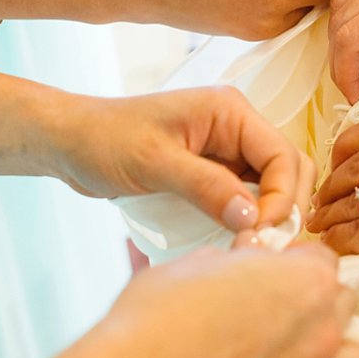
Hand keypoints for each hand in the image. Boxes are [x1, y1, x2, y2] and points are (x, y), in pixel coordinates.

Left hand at [45, 87, 312, 232]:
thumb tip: (253, 218)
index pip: (282, 155)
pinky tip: (237, 238)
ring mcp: (228, 149)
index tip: (260, 232)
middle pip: (289, 169)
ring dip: (270, 215)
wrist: (69, 142)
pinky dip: (250, 217)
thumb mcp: (154, 163)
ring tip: (251, 246)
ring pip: (273, 185)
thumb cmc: (104, 141)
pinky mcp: (216, 171)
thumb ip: (206, 187)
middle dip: (284, 208)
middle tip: (263, 246)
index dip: (282, 197)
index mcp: (230, 111)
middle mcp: (237, 127)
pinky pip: (249, 195)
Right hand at [98, 243, 358, 357]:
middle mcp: (321, 326)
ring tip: (298, 354)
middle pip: (342, 304)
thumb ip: (239, 261)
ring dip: (333, 353)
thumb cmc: (158, 320)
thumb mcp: (199, 264)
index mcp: (305, 279)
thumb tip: (245, 258)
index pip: (324, 261)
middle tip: (280, 312)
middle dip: (315, 304)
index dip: (297, 265)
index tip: (279, 274)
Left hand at [305, 113, 358, 322]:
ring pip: (348, 198)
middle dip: (332, 183)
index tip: (337, 164)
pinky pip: (352, 234)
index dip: (346, 148)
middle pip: (355, 160)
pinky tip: (337, 246)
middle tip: (324, 199)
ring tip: (325, 225)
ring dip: (331, 214)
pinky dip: (338, 241)